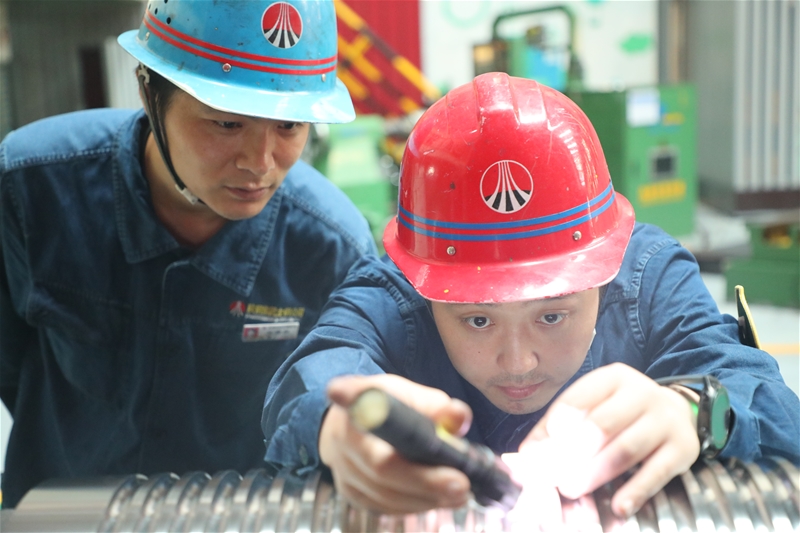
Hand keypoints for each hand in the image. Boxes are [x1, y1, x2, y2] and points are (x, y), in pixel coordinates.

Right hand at [320, 374, 473, 513]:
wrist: (358, 425)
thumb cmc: (390, 407)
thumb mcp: (413, 395)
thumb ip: (438, 406)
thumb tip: (458, 417)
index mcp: (356, 403)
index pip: (355, 402)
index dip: (369, 410)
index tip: (381, 414)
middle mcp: (341, 437)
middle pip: (381, 466)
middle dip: (425, 480)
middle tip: (461, 485)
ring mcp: (343, 468)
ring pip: (385, 494)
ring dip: (425, 498)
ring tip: (459, 494)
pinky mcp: (351, 493)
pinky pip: (384, 506)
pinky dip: (414, 505)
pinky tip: (438, 499)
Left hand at [519, 363, 699, 517]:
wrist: (678, 410)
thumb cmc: (621, 411)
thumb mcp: (592, 405)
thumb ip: (557, 428)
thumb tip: (526, 456)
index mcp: (612, 378)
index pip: (576, 401)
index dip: (553, 429)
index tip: (537, 454)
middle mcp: (641, 392)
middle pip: (600, 425)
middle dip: (572, 454)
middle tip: (554, 476)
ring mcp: (665, 419)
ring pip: (625, 448)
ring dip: (595, 473)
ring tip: (573, 488)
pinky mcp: (683, 448)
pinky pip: (657, 472)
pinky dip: (636, 491)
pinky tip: (619, 506)